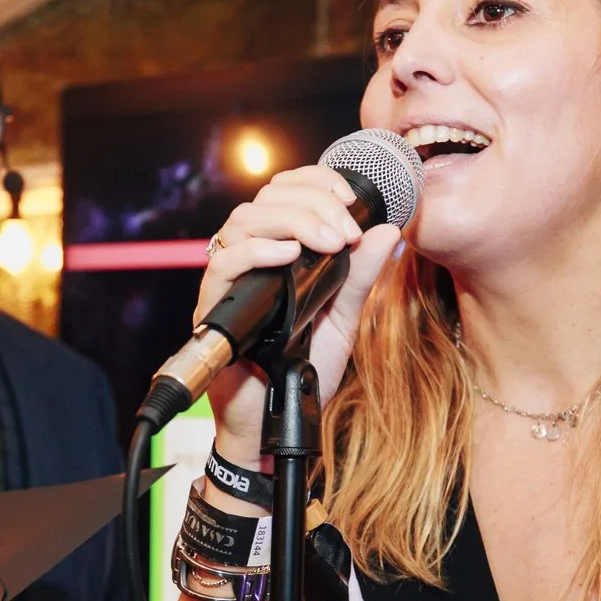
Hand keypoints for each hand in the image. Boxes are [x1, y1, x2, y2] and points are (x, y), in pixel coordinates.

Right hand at [196, 165, 401, 453]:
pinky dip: (257, 251)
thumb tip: (387, 230)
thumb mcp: (345, 318)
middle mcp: (250, 256)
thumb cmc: (305, 368)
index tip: (350, 198)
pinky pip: (224, 262)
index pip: (287, 191)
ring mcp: (230, 279)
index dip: (316, 181)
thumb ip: (361, 275)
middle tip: (346, 231)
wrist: (280, 418)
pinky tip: (288, 254)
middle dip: (313, 203)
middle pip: (268, 199)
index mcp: (279, 249)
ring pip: (245, 220)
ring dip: (292, 221)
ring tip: (328, 243)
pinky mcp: (213, 305)